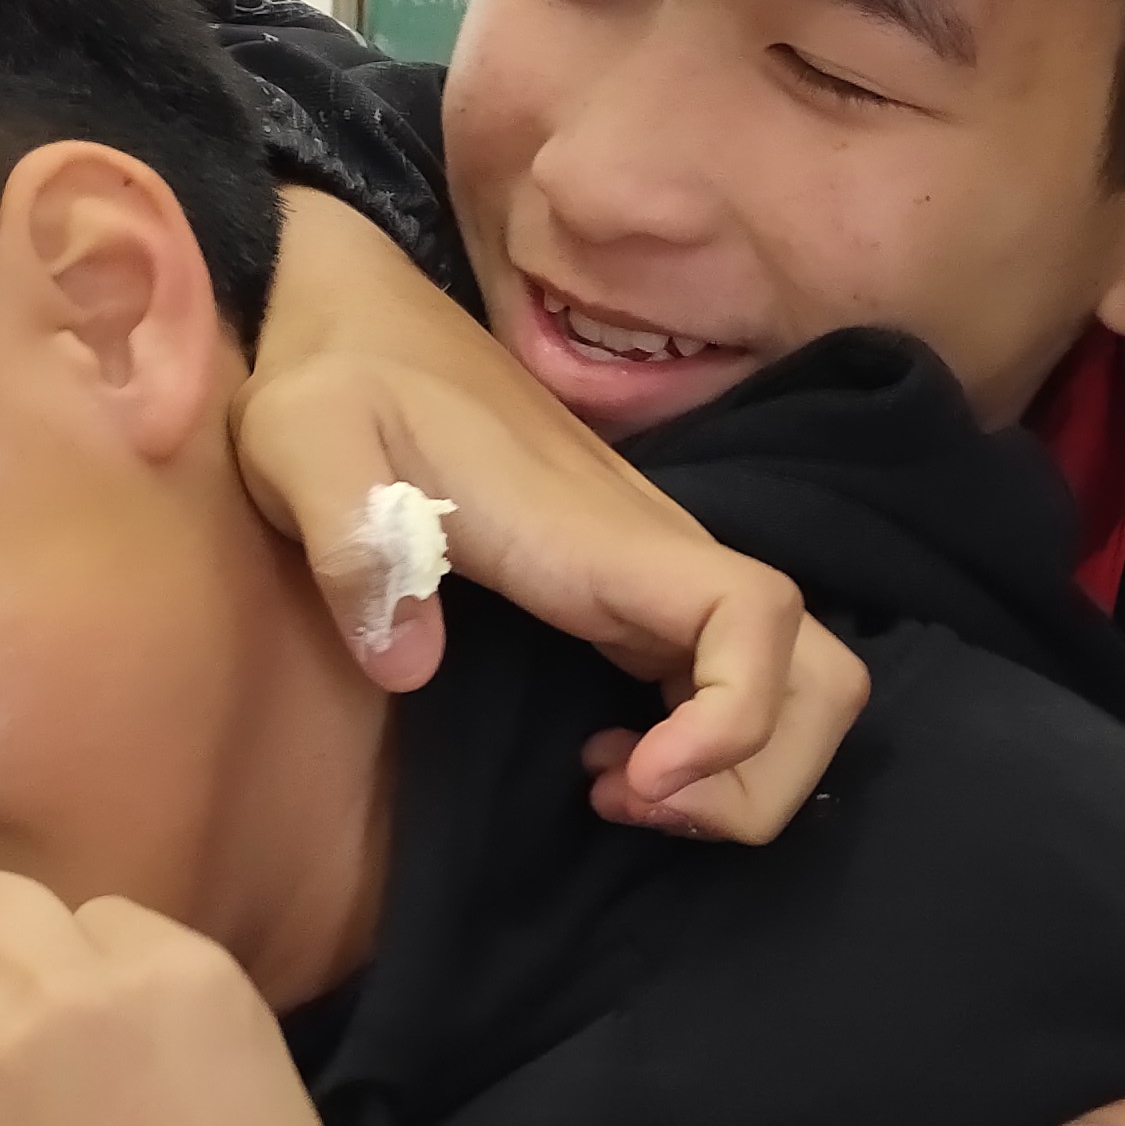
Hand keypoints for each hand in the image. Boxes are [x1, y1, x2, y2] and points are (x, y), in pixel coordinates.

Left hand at [234, 190, 867, 843]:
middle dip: (761, 773)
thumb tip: (407, 664)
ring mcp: (651, 572)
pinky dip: (704, 749)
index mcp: (594, 530)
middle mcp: (652, 552)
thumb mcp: (304, 445)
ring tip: (620, 795)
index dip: (737, 716)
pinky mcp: (628, 589)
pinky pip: (731, 680)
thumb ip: (352, 540)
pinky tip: (604, 762)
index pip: (755, 614)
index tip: (637, 776)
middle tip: (638, 805)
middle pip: (821, 670)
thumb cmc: (334, 380)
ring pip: (795, 681)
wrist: (358, 320)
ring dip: (740, 771)